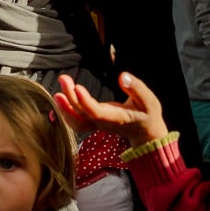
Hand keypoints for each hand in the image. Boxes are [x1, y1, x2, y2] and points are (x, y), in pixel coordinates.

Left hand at [55, 72, 169, 147]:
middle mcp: (103, 123)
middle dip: (70, 98)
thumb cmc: (148, 115)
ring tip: (60, 87)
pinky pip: (76, 120)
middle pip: (82, 115)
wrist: (145, 133)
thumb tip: (122, 76)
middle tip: (64, 79)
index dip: (85, 102)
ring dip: (65, 106)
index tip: (77, 87)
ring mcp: (97, 124)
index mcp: (116, 119)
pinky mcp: (94, 122)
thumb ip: (137, 88)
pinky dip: (66, 110)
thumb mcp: (149, 101)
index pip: (97, 112)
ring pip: (76, 121)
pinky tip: (61, 96)